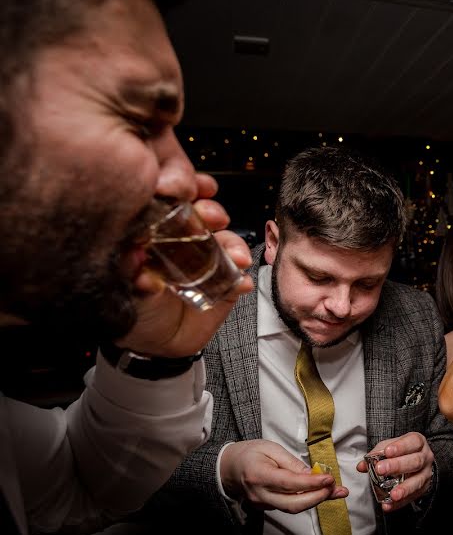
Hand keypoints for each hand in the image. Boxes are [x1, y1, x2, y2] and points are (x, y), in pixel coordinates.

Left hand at [118, 174, 253, 356]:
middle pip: (206, 213)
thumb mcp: (127, 292)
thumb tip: (135, 255)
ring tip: (236, 258)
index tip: (191, 188)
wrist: (158, 348)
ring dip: (234, 244)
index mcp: (160, 234)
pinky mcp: (227, 283)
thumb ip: (132, 273)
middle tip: (213, 218)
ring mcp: (210, 261)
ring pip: (228, 240)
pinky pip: (241, 275)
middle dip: (213, 211)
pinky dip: (243, 277)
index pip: (174, 200)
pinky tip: (241, 283)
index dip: (185, 186)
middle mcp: (187, 241)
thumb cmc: (136, 314)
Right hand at [220, 439, 347, 512]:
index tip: (329, 479)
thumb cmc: (250, 453)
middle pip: (292, 504)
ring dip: (316, 501)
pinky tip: (320, 492)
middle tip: (336, 488)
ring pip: (293, 508)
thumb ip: (291, 462)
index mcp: (259, 475)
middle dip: (318, 498)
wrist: (229, 467)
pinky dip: (307, 500)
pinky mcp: (266, 507)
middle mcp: (260, 494)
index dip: (311, 483)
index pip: (289, 483)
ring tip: (336, 492)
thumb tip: (312, 474)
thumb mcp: (271, 448)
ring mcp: (262, 503)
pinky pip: (289, 506)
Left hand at [355, 432, 433, 512]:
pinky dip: (399, 503)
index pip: (413, 442)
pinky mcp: (423, 489)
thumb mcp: (390, 447)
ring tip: (393, 494)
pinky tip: (389, 505)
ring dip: (404, 489)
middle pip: (415, 461)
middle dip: (397, 466)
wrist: (418, 462)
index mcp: (418, 442)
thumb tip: (362, 466)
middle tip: (381, 470)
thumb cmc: (402, 452)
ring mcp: (426, 474)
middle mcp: (425, 457)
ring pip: (417, 481)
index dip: (401, 447)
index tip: (387, 452)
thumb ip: (376, 454)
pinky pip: (412, 497)